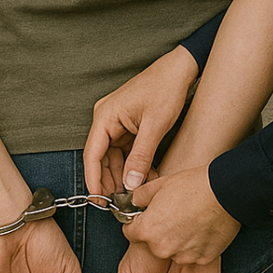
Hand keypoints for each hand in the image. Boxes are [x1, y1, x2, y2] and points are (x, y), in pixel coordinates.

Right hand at [84, 46, 199, 195]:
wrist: (181, 70)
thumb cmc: (166, 89)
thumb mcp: (154, 126)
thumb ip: (141, 157)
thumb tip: (130, 184)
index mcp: (105, 116)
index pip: (92, 154)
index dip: (94, 180)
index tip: (98, 200)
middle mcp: (106, 119)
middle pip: (101, 158)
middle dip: (110, 181)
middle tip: (119, 202)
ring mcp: (116, 122)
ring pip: (114, 157)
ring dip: (124, 175)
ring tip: (135, 193)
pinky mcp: (128, 125)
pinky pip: (125, 150)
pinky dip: (133, 165)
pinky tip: (144, 178)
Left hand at [124, 165, 239, 265]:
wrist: (226, 192)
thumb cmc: (194, 186)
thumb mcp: (159, 184)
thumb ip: (140, 196)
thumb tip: (134, 201)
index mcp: (147, 230)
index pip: (130, 233)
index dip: (137, 223)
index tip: (147, 218)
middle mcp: (162, 248)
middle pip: (153, 244)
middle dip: (160, 233)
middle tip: (175, 216)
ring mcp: (183, 256)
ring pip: (174, 251)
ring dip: (179, 241)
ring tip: (192, 221)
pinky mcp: (202, 259)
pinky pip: (194, 254)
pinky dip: (196, 245)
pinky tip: (203, 229)